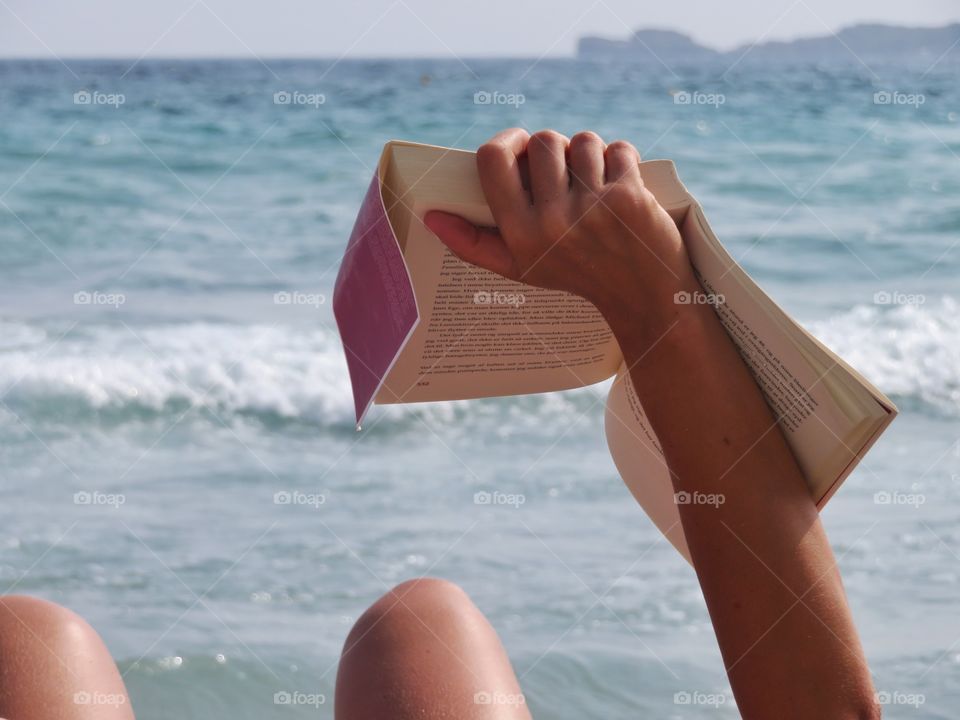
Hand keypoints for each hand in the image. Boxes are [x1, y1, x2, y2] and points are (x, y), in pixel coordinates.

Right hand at [424, 128, 695, 328]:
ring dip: (590, 153)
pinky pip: (619, 149)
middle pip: (543, 141)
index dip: (508, 140)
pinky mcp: (628, 198)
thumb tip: (431, 217)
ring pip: (583, 140)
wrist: (642, 296)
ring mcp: (592, 209)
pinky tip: (622, 185)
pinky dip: (623, 160)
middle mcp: (552, 222)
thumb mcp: (521, 268)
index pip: (493, 159)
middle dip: (556, 149)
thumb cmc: (576, 274)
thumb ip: (473, 244)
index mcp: (520, 234)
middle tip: (567, 172)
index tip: (520, 144)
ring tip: (595, 181)